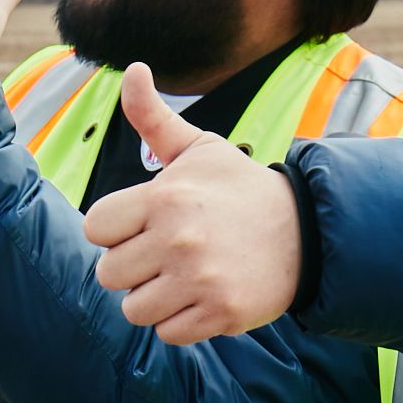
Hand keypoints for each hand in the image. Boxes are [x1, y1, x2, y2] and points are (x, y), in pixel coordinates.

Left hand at [85, 63, 304, 343]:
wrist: (306, 231)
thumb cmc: (240, 189)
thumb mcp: (199, 148)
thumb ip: (154, 117)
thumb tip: (134, 69)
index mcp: (165, 196)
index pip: (96, 228)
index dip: (115, 230)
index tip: (144, 225)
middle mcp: (178, 238)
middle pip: (109, 273)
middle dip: (132, 267)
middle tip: (166, 254)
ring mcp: (199, 279)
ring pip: (134, 309)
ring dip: (154, 298)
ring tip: (183, 277)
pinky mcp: (220, 313)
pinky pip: (167, 333)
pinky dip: (181, 321)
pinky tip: (203, 297)